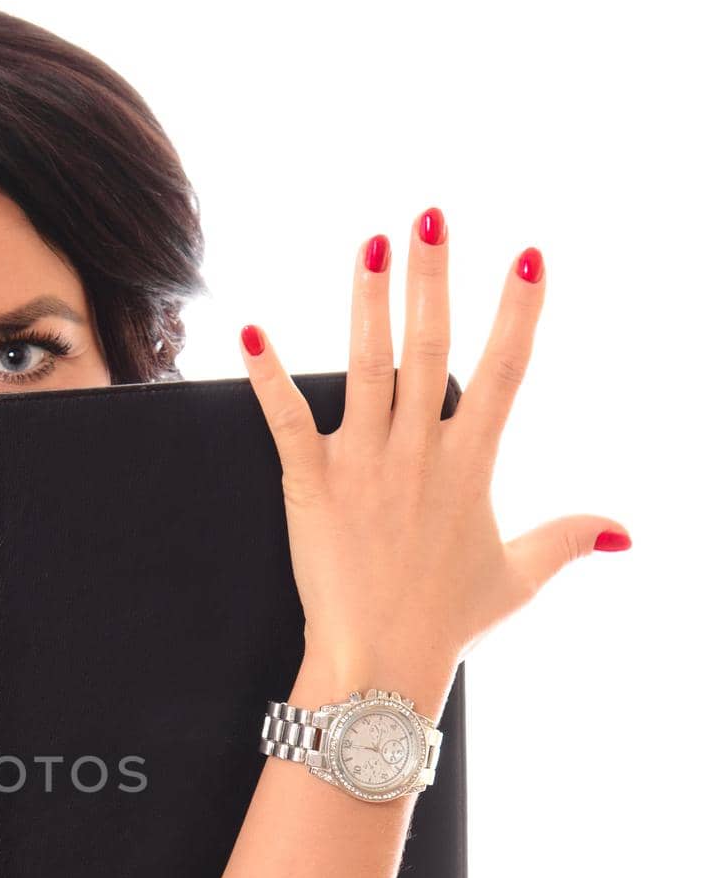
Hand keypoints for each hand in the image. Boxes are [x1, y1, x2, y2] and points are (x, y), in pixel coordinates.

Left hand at [240, 207, 630, 688]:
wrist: (379, 663)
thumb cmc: (446, 624)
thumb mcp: (519, 578)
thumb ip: (568, 539)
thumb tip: (627, 530)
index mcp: (472, 464)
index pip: (505, 371)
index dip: (518, 311)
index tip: (529, 255)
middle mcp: (420, 453)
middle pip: (431, 347)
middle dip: (432, 277)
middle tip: (430, 214)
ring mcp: (364, 465)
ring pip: (367, 366)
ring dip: (367, 301)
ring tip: (370, 244)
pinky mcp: (310, 486)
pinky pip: (286, 419)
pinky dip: (267, 376)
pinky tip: (251, 331)